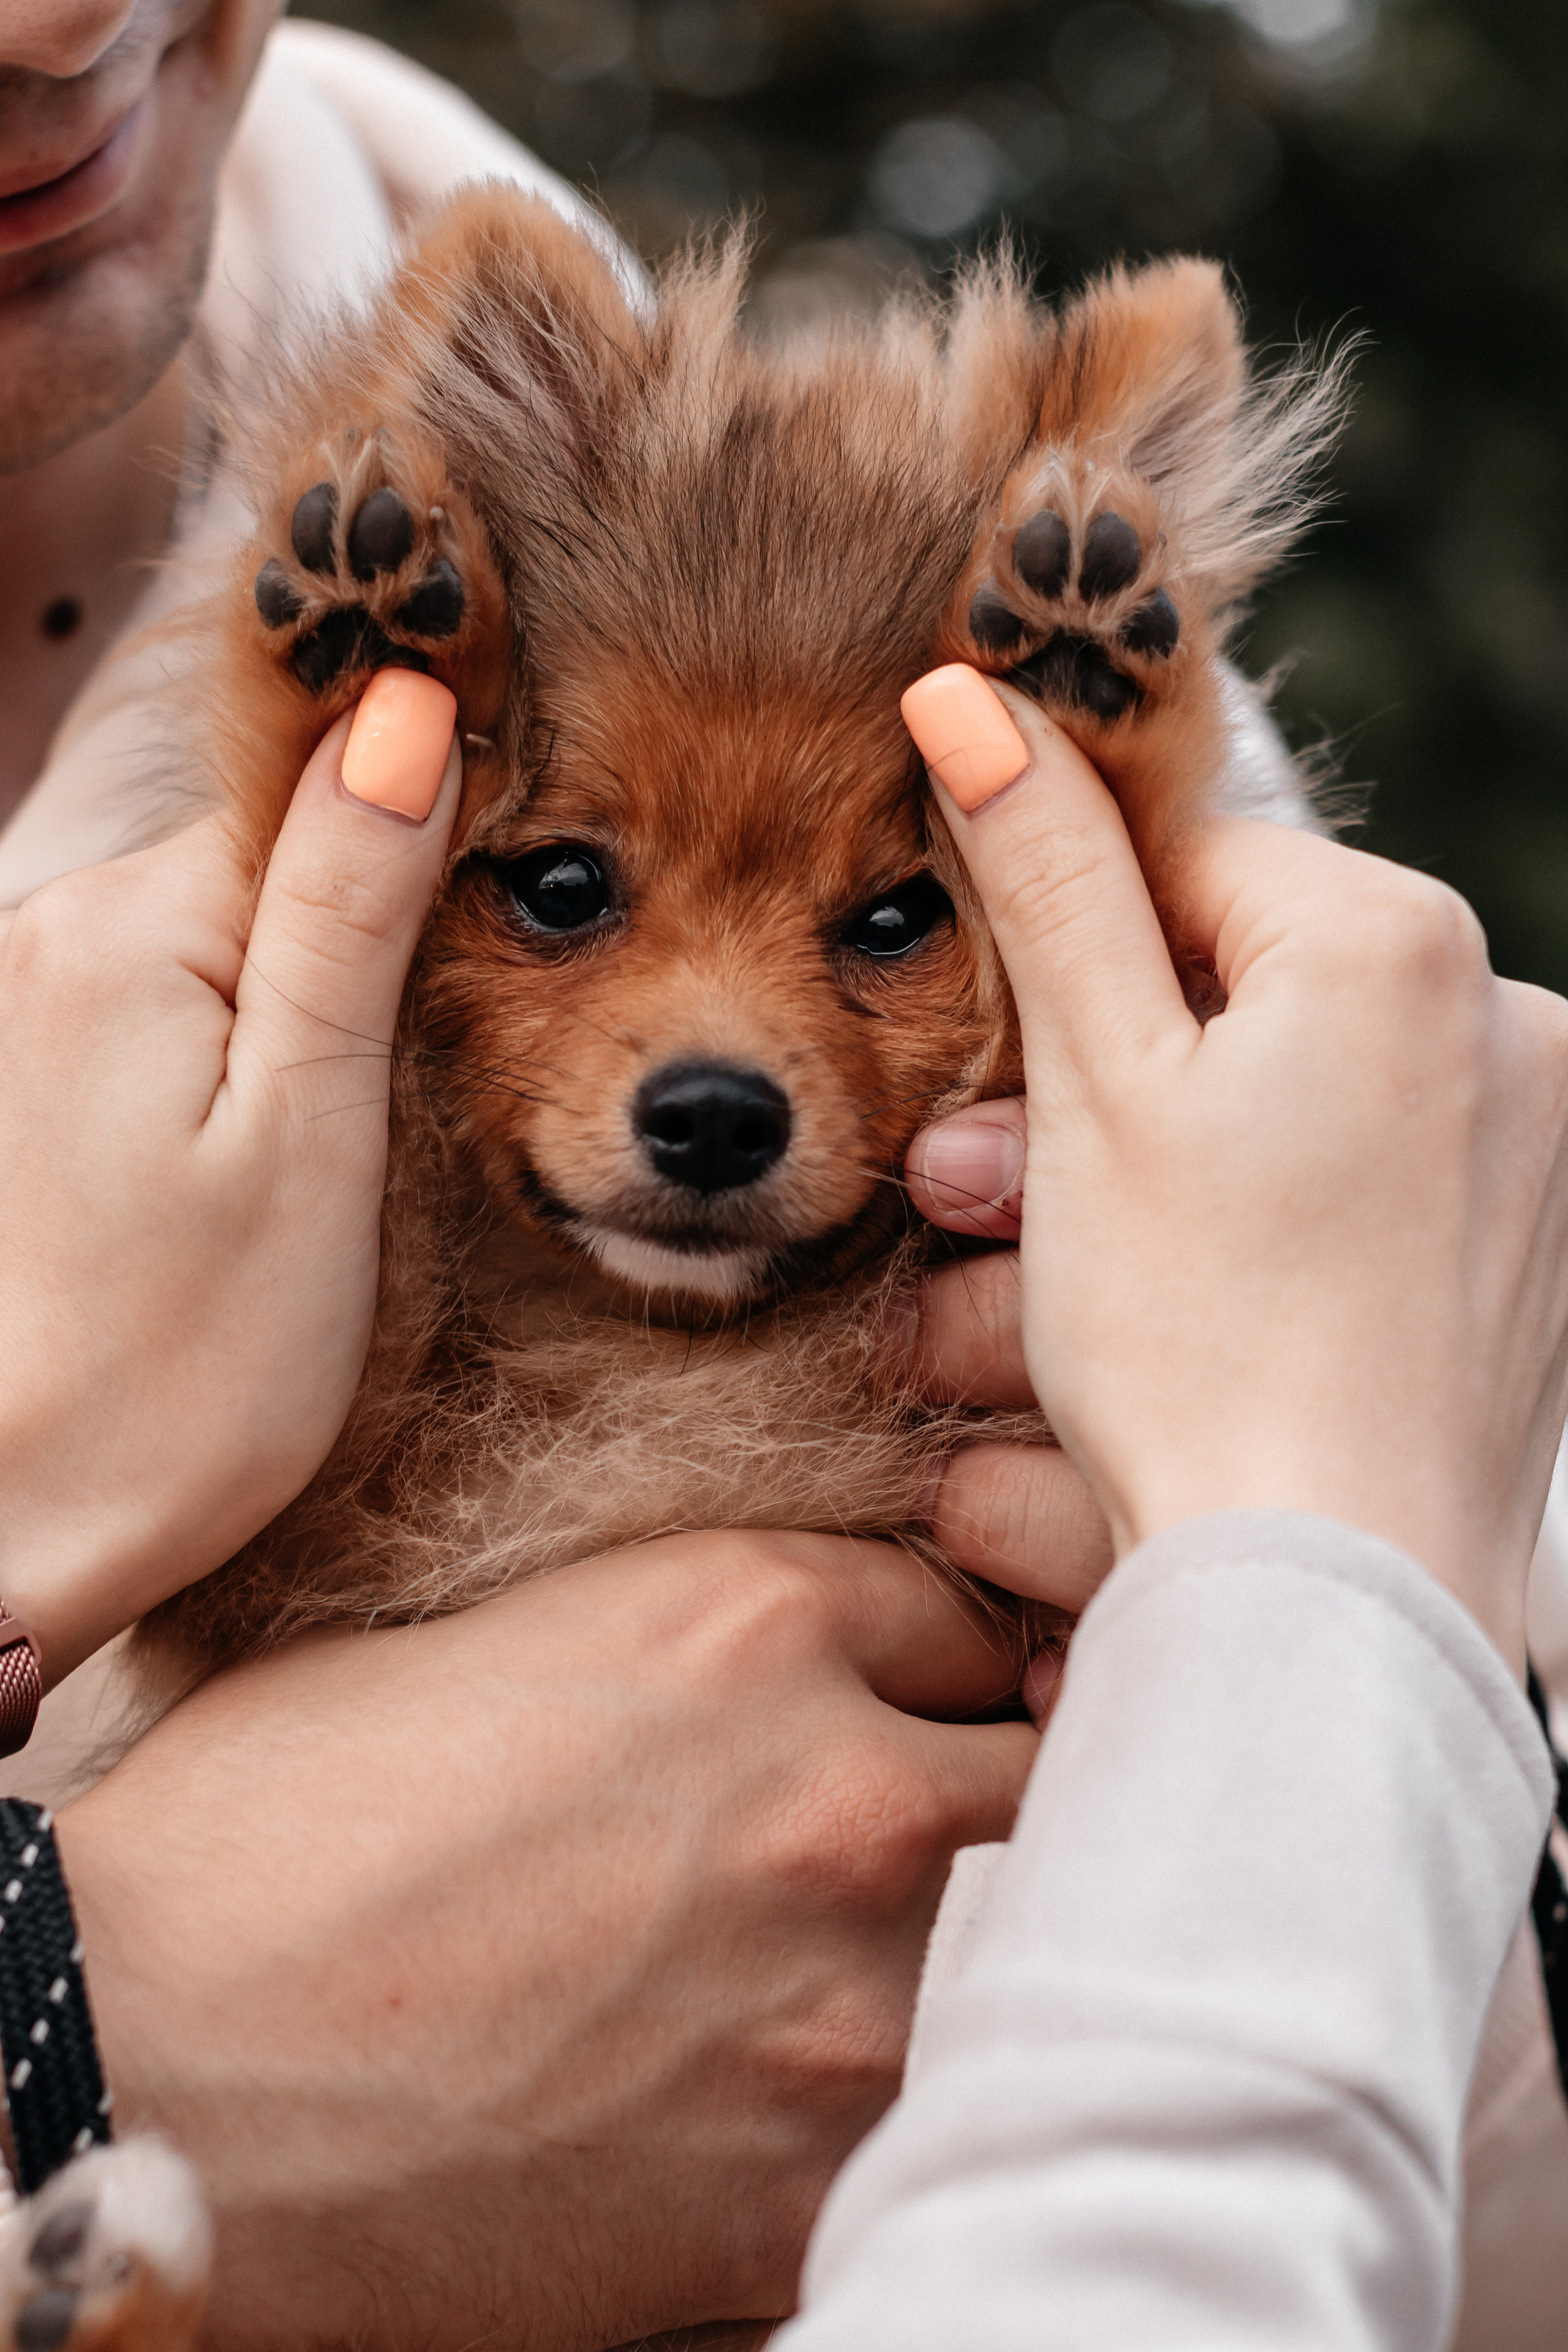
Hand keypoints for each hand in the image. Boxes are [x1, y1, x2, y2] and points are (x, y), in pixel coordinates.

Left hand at [0, 686, 459, 1681]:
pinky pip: (174, 995)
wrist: (28, 1523)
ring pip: (223, 926)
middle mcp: (55, 933)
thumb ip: (348, 916)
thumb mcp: (310, 1136)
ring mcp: (30, 999)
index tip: (488, 937)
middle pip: (263, 853)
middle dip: (361, 928)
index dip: (423, 835)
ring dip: (303, 993)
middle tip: (411, 1081)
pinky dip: (244, 1042)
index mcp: (133, 930)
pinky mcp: (32, 1067)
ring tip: (328, 1136)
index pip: (313, 788)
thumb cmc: (191, 1370)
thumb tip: (405, 710)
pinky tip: (257, 1150)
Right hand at [58, 1528, 1034, 2351]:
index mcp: (751, 1619)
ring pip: (966, 1951)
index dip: (920, 1659)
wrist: (153, 2059)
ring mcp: (844, 1995)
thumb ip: (681, 1644)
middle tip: (852, 1846)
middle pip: (1016, 1765)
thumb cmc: (273, 1830)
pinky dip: (824, 2112)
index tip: (893, 1702)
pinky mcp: (808, 2180)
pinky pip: (896, 2123)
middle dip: (951, 1791)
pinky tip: (705, 2106)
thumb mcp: (490, 1644)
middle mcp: (838, 1788)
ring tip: (740, 1991)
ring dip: (887, 1959)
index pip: (956, 1613)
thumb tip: (769, 1677)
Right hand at [903, 674, 1567, 1670]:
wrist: (1329, 1591)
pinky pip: (1377, 1167)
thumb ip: (1046, 875)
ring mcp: (1537, 1134)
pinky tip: (1213, 1296)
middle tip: (990, 1184)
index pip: (1188, 859)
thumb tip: (973, 694)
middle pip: (1246, 979)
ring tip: (1080, 1262)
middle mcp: (1505, 1013)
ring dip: (1176, 1148)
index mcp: (1397, 940)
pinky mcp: (1537, 1236)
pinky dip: (1282, 1207)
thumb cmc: (1200, 1347)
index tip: (1002, 1054)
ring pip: (1303, 1082)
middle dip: (1109, 1071)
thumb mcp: (1090, 1088)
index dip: (1068, 952)